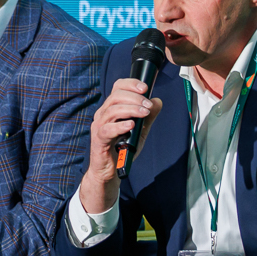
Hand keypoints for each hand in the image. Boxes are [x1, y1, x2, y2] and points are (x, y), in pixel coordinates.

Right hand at [78, 79, 162, 214]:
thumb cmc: (122, 149)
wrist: (110, 171)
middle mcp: (103, 114)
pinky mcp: (98, 139)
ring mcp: (99, 126)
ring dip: (131, 109)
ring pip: (113, 110)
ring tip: (144, 113)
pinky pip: (108, 129)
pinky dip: (120, 125)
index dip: (131, 84)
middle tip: (148, 106)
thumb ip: (148, 116)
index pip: (118, 87)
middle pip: (116, 96)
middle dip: (135, 98)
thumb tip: (157, 101)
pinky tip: (131, 125)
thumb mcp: (140, 131)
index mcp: (111, 108)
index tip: (145, 88)